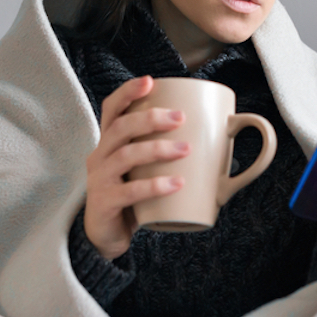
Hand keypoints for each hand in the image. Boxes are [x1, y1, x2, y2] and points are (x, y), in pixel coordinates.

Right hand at [83, 76, 189, 258]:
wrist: (106, 236)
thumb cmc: (131, 196)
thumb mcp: (143, 169)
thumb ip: (166, 151)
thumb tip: (217, 138)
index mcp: (108, 143)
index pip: (111, 110)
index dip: (127, 93)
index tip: (150, 81)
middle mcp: (99, 157)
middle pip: (120, 128)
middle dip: (150, 119)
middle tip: (180, 117)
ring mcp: (99, 180)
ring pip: (125, 156)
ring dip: (157, 149)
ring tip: (185, 149)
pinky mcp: (105, 204)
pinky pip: (129, 191)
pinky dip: (154, 185)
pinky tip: (176, 183)